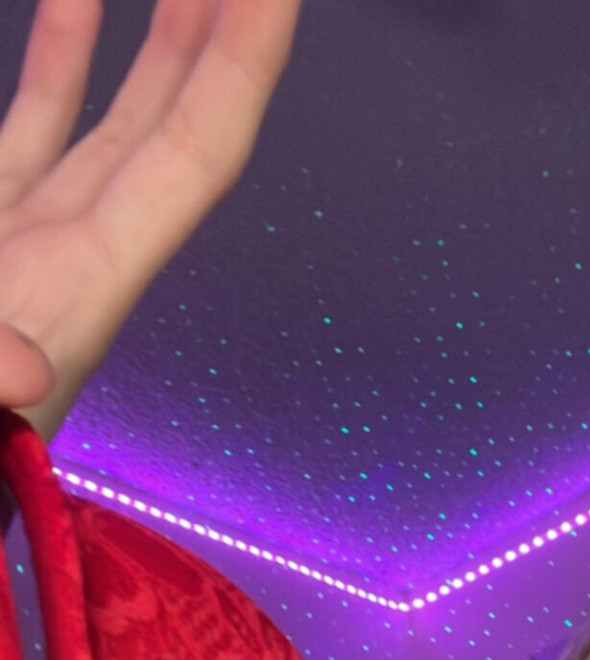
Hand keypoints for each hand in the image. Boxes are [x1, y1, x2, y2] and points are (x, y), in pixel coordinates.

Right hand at [0, 0, 302, 441]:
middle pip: (176, 126)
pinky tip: (67, 3)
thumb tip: (17, 370)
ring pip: (106, 123)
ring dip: (148, 38)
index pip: (195, 156)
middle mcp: (74, 266)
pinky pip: (31, 137)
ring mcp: (28, 256)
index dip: (245, 63)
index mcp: (79, 290)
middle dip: (218, 32)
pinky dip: (55, 67)